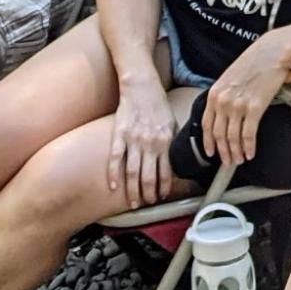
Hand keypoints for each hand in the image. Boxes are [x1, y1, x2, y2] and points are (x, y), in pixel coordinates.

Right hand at [107, 83, 176, 209]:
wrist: (142, 85)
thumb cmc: (158, 104)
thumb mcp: (173, 123)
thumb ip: (172, 143)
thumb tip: (177, 161)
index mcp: (166, 141)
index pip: (166, 172)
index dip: (164, 187)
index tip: (161, 197)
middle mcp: (150, 143)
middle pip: (148, 176)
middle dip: (148, 194)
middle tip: (146, 204)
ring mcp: (134, 139)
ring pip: (132, 172)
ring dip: (133, 190)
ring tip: (133, 202)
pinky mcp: (119, 134)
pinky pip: (115, 158)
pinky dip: (113, 173)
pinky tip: (113, 186)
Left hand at [202, 34, 290, 165]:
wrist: (272, 52)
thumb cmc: (254, 62)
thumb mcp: (229, 78)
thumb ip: (223, 95)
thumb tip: (223, 115)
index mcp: (214, 93)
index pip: (206, 125)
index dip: (208, 142)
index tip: (211, 152)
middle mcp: (223, 101)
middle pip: (219, 135)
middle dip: (223, 152)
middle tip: (228, 162)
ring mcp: (238, 105)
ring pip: (232, 138)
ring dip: (236, 152)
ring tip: (240, 159)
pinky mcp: (255, 108)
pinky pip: (248, 134)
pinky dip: (249, 147)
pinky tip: (251, 152)